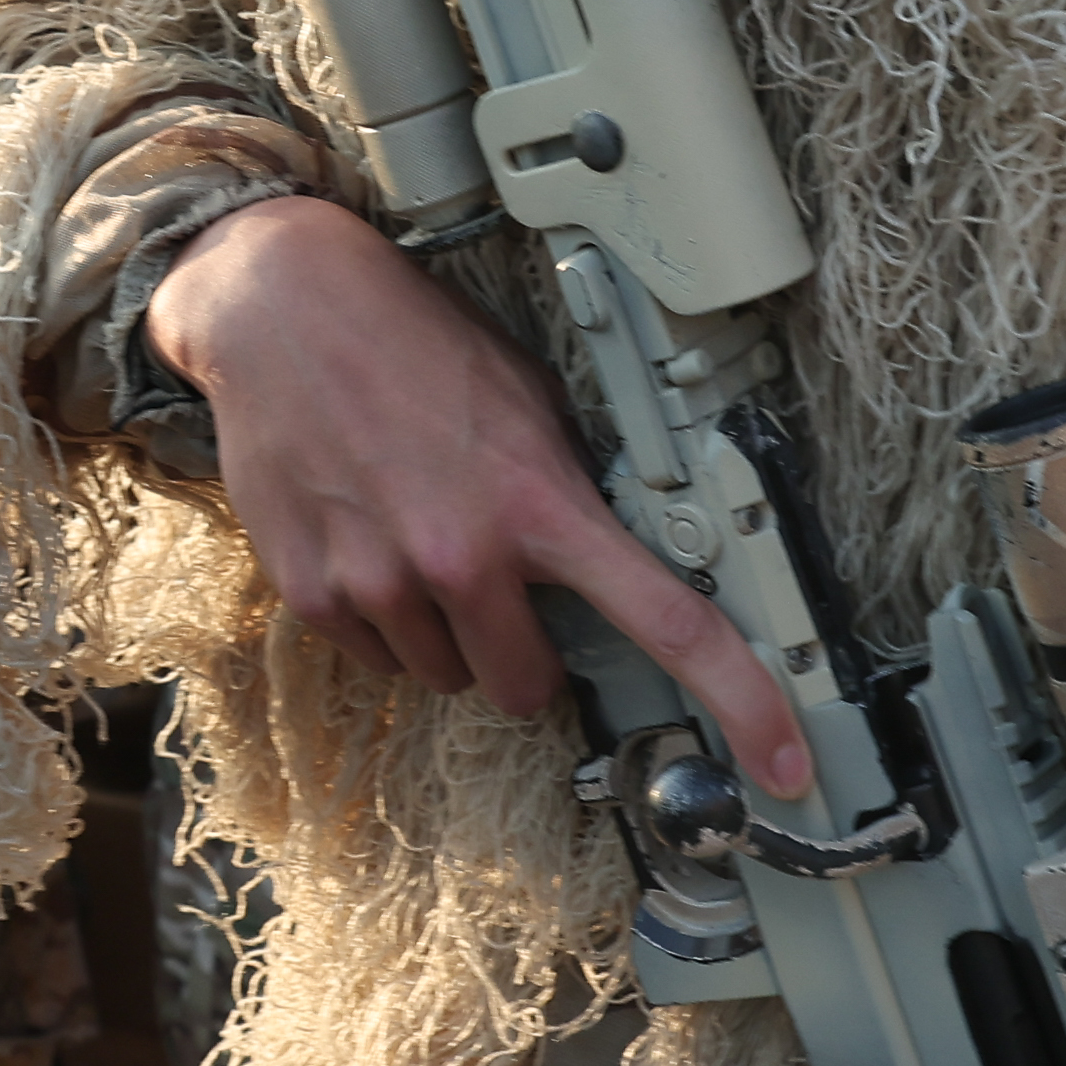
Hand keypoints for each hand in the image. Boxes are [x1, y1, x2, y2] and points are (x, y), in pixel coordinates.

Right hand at [146, 197, 810, 794]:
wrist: (281, 303)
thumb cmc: (411, 339)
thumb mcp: (525, 397)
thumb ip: (566, 488)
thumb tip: (611, 555)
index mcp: (540, 501)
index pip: (668, 621)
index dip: (741, 701)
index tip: (784, 762)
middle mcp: (465, 554)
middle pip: (528, 687)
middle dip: (520, 647)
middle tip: (495, 578)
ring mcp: (384, 580)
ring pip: (447, 675)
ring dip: (444, 629)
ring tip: (415, 534)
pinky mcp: (315, 592)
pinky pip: (376, 657)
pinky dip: (379, 617)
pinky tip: (367, 537)